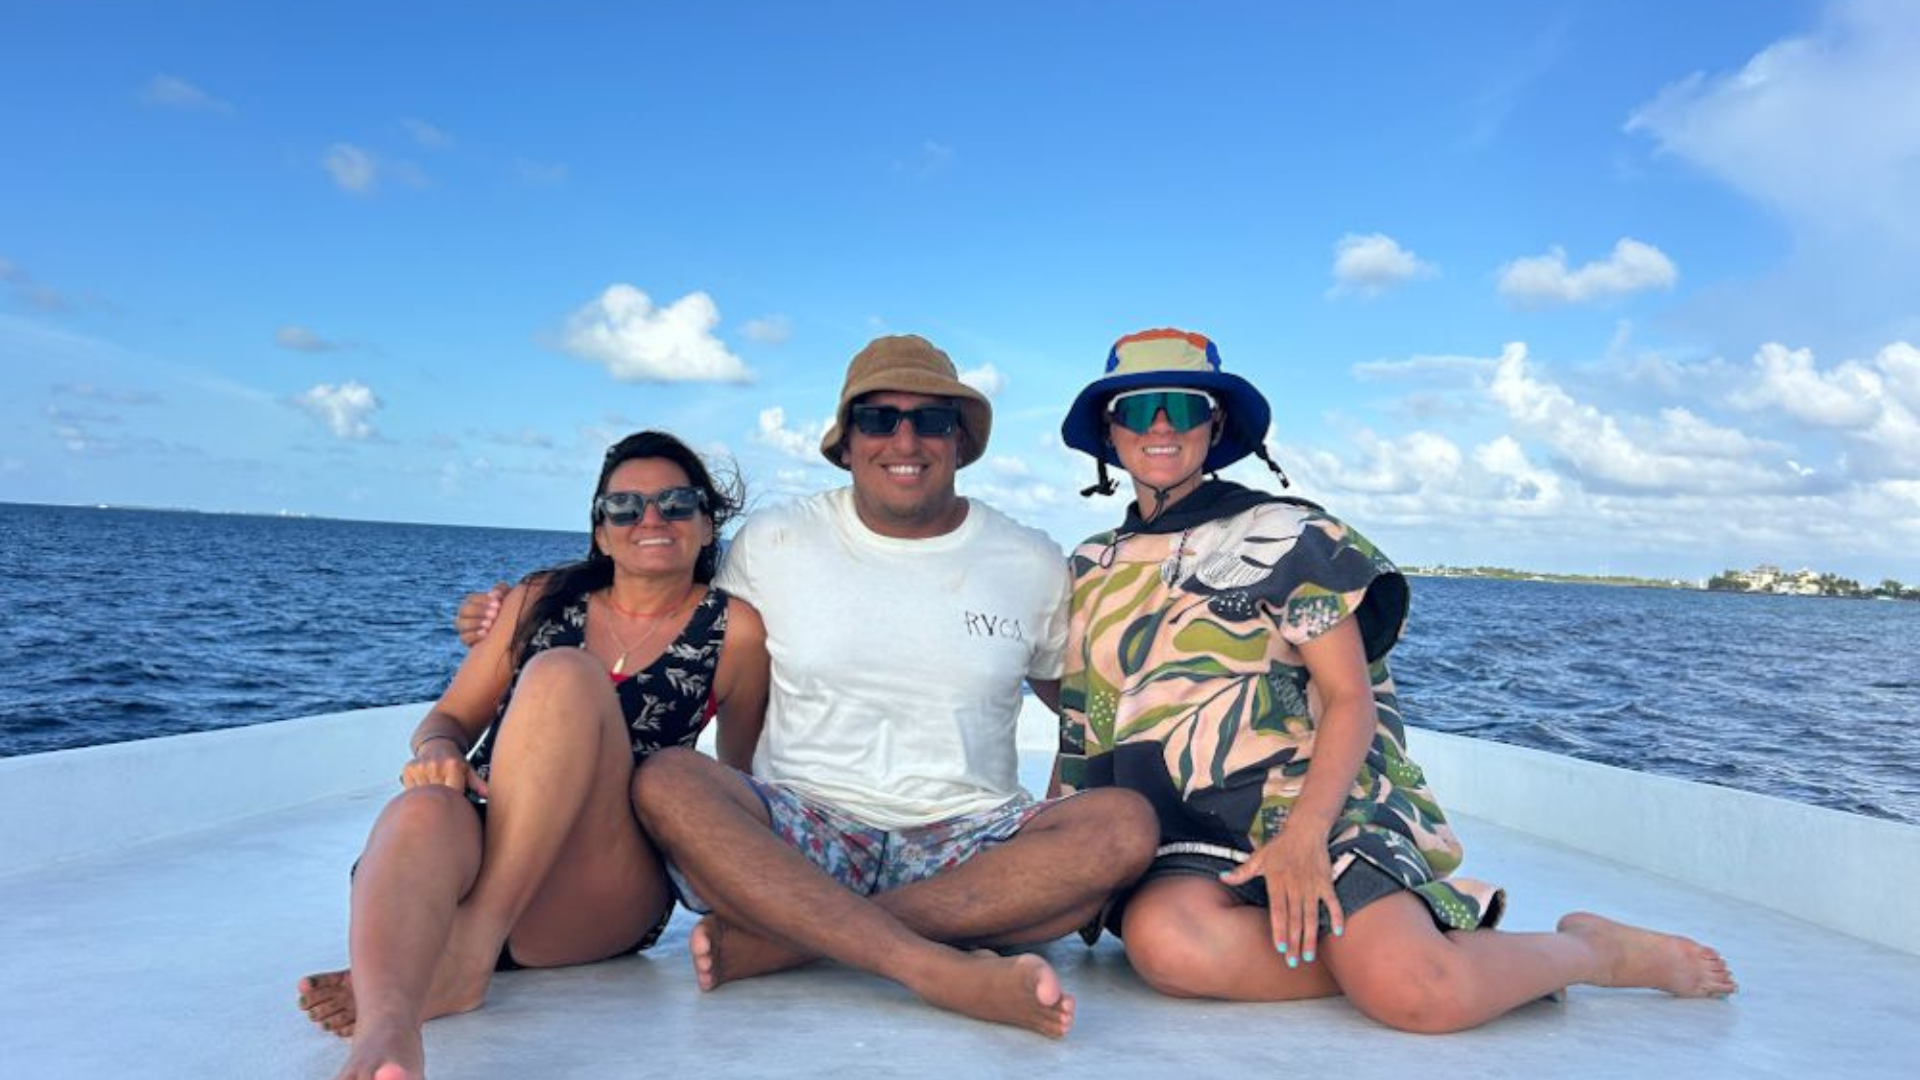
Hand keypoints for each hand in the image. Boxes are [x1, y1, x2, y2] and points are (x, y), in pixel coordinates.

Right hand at [401, 739, 487, 796]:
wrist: (437, 743)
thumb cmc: (455, 761)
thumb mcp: (468, 770)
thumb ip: (478, 784)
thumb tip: (488, 795)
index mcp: (453, 766)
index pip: (453, 794)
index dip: (454, 801)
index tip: (455, 801)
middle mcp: (436, 765)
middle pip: (439, 795)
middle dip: (442, 798)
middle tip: (445, 794)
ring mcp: (421, 767)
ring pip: (424, 795)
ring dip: (429, 795)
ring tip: (435, 786)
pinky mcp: (408, 768)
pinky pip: (411, 790)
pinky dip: (417, 791)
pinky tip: (424, 783)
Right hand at [455, 583, 508, 646]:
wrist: (509, 632)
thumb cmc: (505, 610)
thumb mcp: (506, 598)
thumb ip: (501, 590)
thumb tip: (494, 593)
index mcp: (472, 602)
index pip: (472, 598)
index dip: (484, 600)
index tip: (498, 604)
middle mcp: (464, 614)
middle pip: (465, 610)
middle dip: (479, 611)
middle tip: (494, 614)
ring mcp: (463, 627)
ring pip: (462, 624)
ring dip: (476, 623)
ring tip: (490, 624)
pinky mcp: (466, 640)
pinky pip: (464, 638)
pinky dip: (474, 636)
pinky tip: (485, 634)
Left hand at [1220, 827, 1345, 967]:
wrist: (1305, 829)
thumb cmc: (1280, 846)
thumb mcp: (1258, 857)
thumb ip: (1242, 872)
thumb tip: (1222, 878)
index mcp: (1277, 882)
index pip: (1278, 911)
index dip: (1280, 930)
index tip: (1280, 948)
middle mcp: (1295, 886)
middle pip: (1295, 919)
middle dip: (1295, 942)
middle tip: (1293, 962)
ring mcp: (1312, 886)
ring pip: (1312, 916)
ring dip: (1311, 936)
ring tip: (1309, 956)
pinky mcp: (1326, 883)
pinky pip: (1333, 902)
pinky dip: (1336, 916)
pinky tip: (1337, 932)